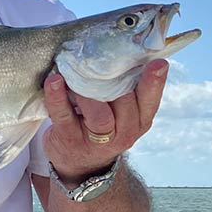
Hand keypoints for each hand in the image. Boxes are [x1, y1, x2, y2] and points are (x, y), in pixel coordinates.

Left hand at [42, 59, 167, 183]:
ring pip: (99, 115)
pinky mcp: (70, 140)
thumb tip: (129, 46)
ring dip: (86, 90)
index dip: (155, 81)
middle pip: (125, 103)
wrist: (80, 165)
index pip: (151, 99)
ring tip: (74, 70)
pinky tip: (53, 79)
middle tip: (101, 56)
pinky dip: (56, 97)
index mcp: (140, 120)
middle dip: (113, 78)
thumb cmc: (101, 124)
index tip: (158, 62)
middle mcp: (124, 132)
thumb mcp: (121, 112)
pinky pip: (64, 116)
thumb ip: (126, 87)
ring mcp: (97, 140)